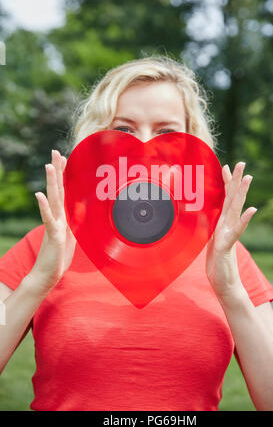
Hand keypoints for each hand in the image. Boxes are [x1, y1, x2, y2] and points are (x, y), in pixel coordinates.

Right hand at [29, 150, 75, 292]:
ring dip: (51, 183)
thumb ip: (74, 221)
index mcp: (62, 216)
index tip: (63, 158)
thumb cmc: (59, 256)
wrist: (48, 275)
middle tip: (55, 152)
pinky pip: (48, 219)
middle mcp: (57, 217)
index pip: (63, 191)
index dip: (63, 175)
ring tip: (48, 166)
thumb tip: (79, 208)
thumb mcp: (71, 236)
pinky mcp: (53, 235)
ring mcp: (54, 225)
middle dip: (57, 171)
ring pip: (53, 200)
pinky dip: (43, 207)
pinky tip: (39, 195)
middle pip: (57, 190)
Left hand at [205, 162, 256, 300]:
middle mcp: (227, 226)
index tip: (226, 166)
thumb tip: (212, 221)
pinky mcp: (227, 246)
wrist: (224, 284)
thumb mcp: (210, 243)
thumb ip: (213, 230)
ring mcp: (229, 235)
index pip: (225, 199)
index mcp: (222, 224)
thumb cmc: (217, 264)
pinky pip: (236, 231)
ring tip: (248, 178)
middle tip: (241, 162)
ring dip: (242, 193)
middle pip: (232, 199)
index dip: (226, 183)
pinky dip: (244, 220)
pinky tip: (252, 209)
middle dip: (236, 180)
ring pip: (236, 210)